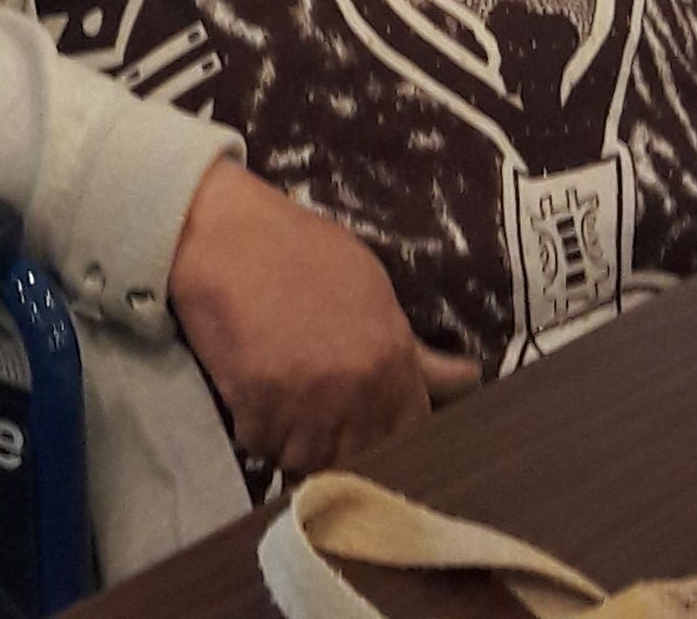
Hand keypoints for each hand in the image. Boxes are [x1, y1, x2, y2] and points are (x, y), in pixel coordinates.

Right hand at [168, 160, 480, 473]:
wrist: (228, 235)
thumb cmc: (302, 251)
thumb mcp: (371, 287)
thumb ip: (414, 349)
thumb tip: (468, 380)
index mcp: (391, 361)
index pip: (408, 436)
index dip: (390, 438)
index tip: (370, 428)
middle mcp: (355, 392)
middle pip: (356, 459)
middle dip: (340, 446)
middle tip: (316, 413)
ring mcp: (305, 406)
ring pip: (305, 461)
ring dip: (293, 442)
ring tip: (282, 396)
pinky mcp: (256, 411)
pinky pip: (261, 446)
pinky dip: (256, 429)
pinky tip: (252, 389)